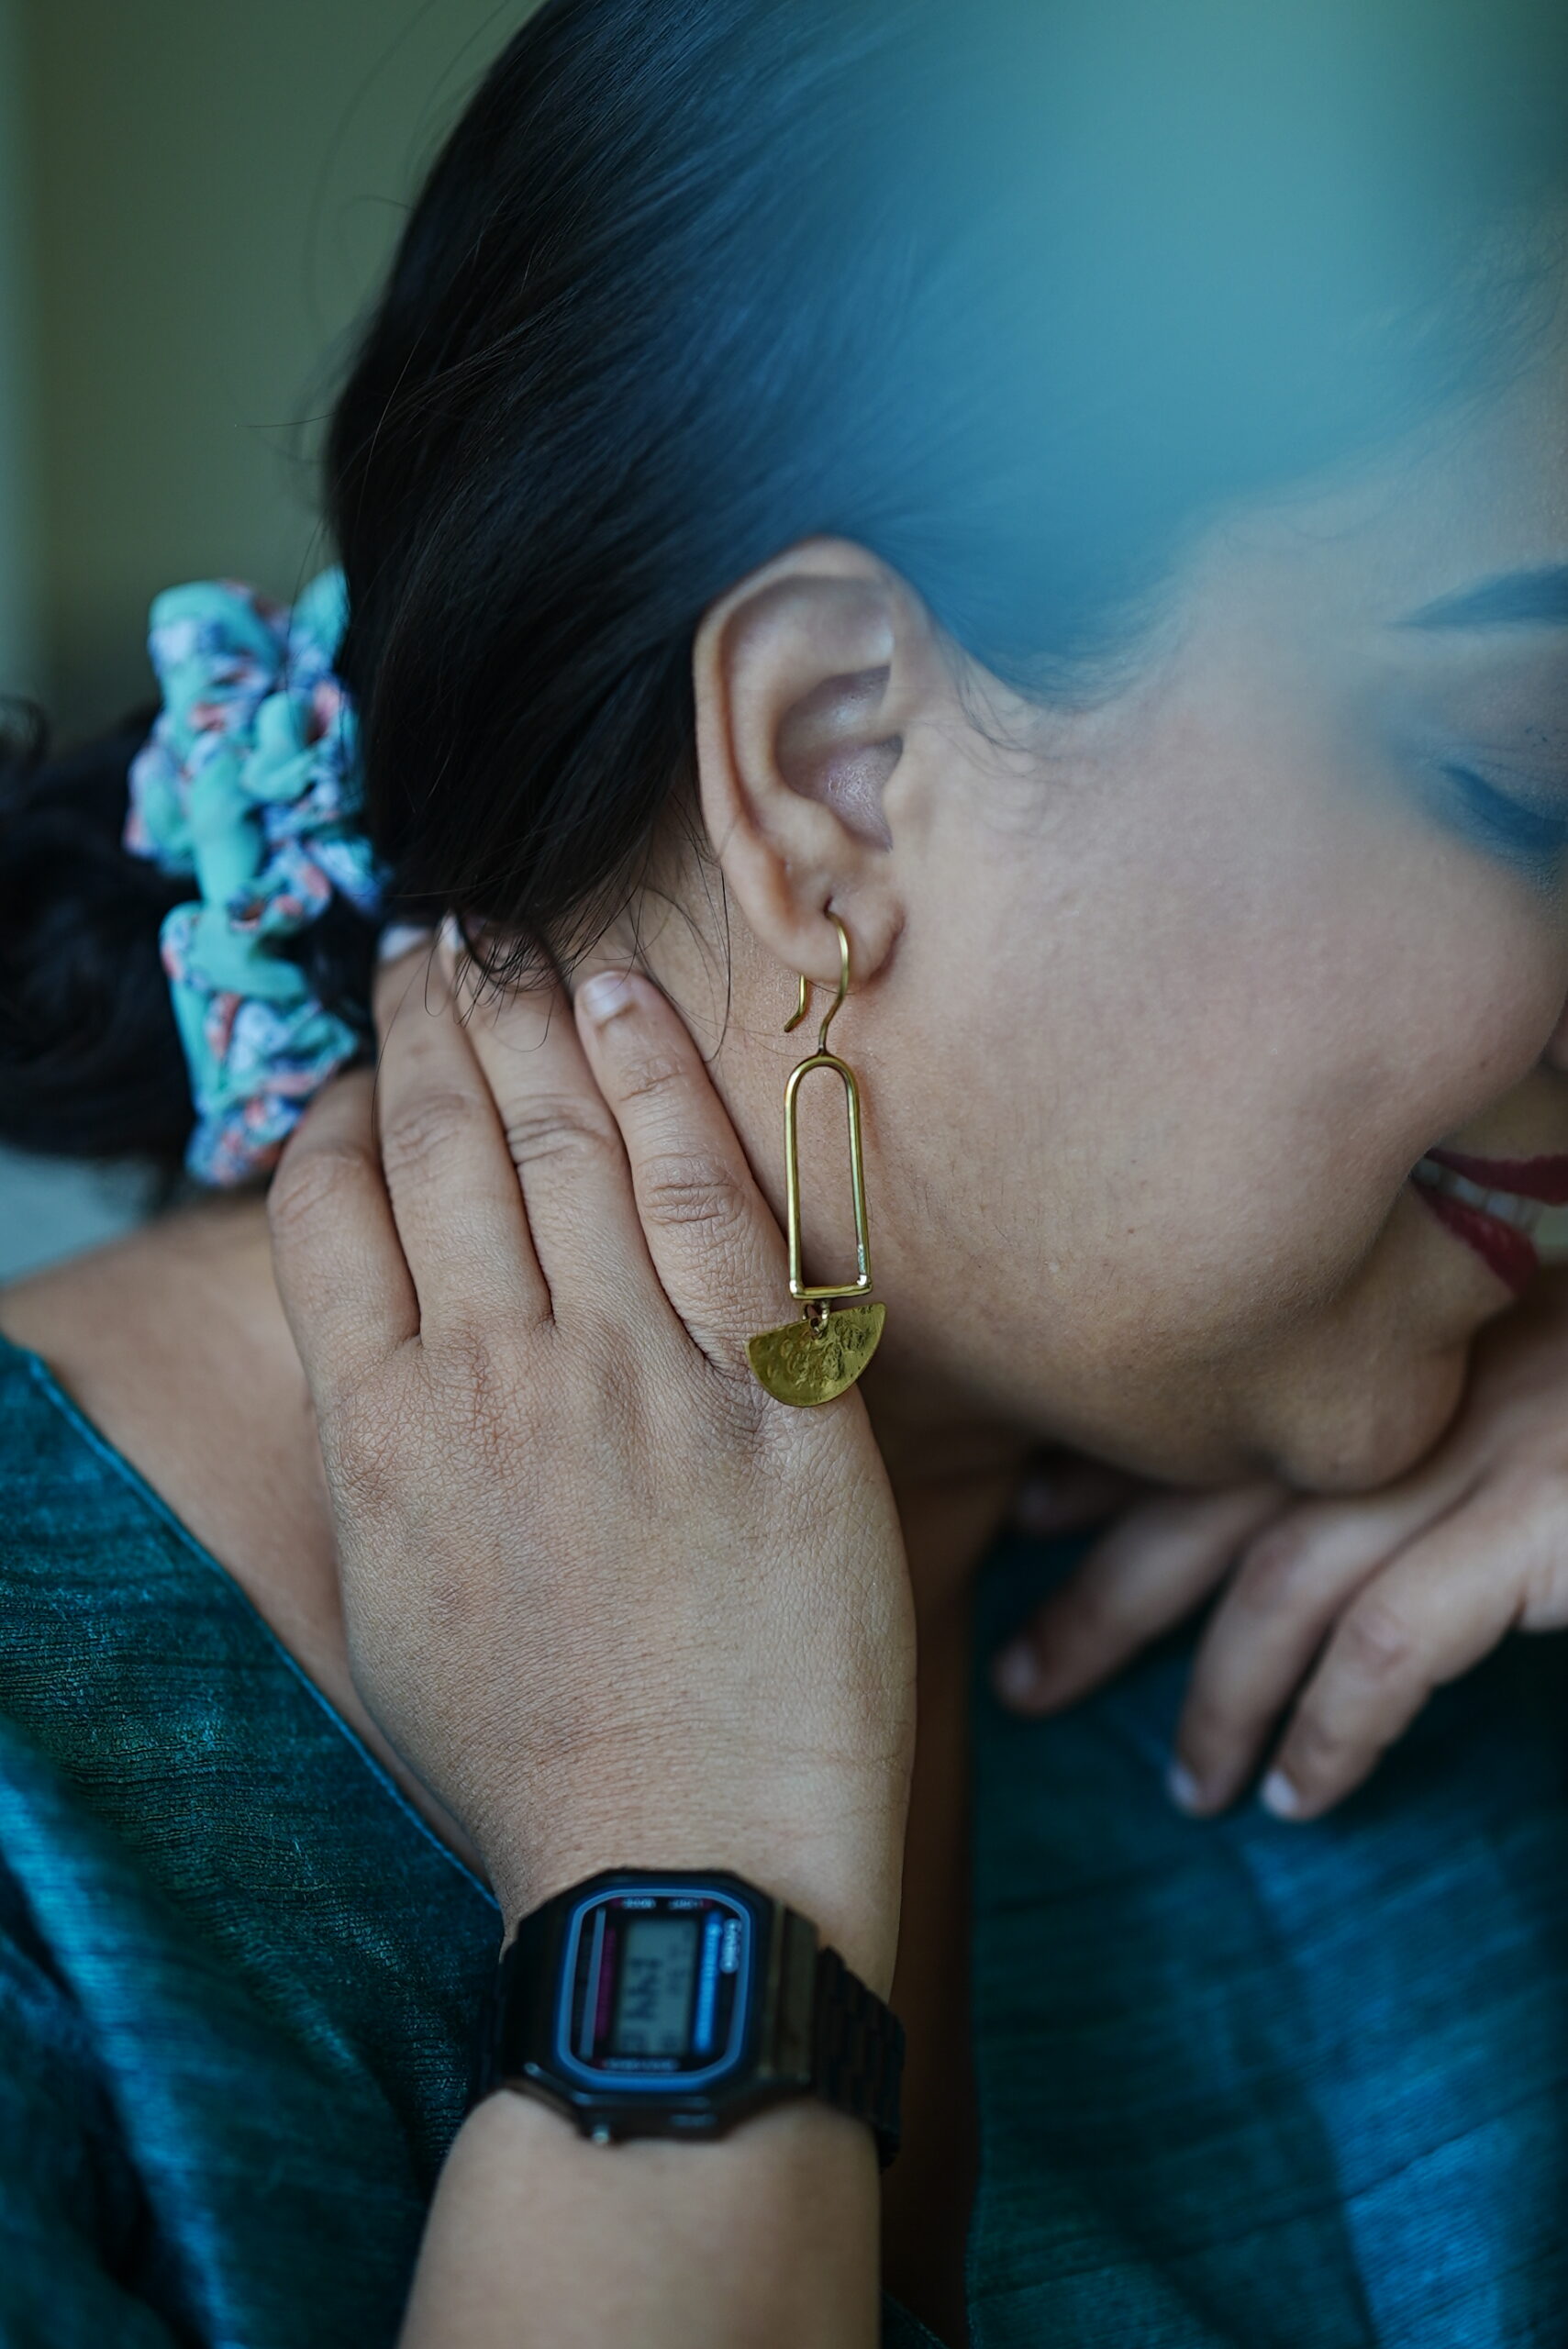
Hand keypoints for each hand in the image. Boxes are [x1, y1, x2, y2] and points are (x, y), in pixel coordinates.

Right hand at [269, 940, 914, 1981]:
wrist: (690, 1864)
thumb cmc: (533, 1764)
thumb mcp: (392, 1608)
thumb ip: (379, 1449)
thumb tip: (380, 1331)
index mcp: (380, 1435)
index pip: (328, 1211)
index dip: (337, 1112)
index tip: (356, 1069)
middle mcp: (490, 1377)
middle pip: (437, 1146)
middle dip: (422, 1025)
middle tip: (425, 945)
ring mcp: (633, 1375)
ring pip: (560, 1146)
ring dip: (521, 1022)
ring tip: (502, 941)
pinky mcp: (767, 1395)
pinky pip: (708, 1205)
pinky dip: (660, 1089)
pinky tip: (621, 1002)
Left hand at [993, 1271, 1567, 1819]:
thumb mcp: (1525, 1380)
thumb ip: (1421, 1424)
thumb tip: (1317, 1514)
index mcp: (1395, 1339)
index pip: (1213, 1401)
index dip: (1111, 1465)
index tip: (1032, 1514)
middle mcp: (1416, 1380)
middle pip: (1212, 1489)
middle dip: (1104, 1595)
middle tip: (1023, 1677)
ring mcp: (1476, 1444)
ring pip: (1281, 1578)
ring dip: (1217, 1699)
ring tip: (1189, 1788)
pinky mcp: (1539, 1522)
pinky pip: (1389, 1643)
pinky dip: (1330, 1729)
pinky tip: (1302, 1793)